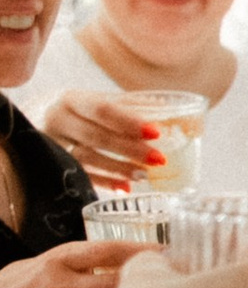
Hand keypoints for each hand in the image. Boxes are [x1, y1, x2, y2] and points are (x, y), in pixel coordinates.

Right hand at [0, 238, 152, 287]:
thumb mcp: (42, 263)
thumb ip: (79, 260)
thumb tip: (126, 255)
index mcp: (57, 260)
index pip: (108, 251)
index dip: (141, 250)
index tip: (166, 250)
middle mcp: (61, 286)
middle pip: (118, 282)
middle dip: (148, 281)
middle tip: (175, 281)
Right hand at [40, 90, 170, 190]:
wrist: (38, 120)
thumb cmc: (81, 112)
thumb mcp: (98, 102)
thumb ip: (129, 106)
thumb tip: (170, 110)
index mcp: (74, 100)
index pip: (103, 109)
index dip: (129, 121)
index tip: (155, 132)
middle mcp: (59, 121)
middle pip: (96, 136)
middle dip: (129, 149)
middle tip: (159, 159)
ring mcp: (53, 144)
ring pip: (87, 158)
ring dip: (118, 168)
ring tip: (144, 175)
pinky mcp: (52, 165)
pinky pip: (82, 176)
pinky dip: (106, 183)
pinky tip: (126, 187)